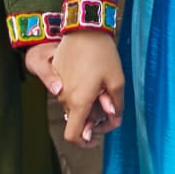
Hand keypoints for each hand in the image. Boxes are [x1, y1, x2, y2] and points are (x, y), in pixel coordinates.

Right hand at [42, 29, 125, 145]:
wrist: (84, 31)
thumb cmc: (102, 55)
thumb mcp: (117, 81)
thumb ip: (116, 105)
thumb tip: (114, 119)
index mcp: (79, 102)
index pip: (73, 136)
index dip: (84, 143)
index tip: (95, 138)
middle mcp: (65, 98)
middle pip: (76, 121)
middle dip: (93, 119)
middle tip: (109, 105)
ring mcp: (59, 87)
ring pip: (73, 107)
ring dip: (87, 105)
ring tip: (102, 89)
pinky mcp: (57, 77)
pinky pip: (68, 93)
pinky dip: (80, 93)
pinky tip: (92, 80)